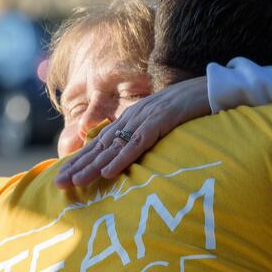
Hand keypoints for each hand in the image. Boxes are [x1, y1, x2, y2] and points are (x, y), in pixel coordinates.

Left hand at [55, 76, 208, 188]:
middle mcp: (134, 118)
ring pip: (114, 146)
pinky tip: (108, 172)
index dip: (81, 160)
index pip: (101, 142)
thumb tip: (131, 156)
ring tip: (75, 182)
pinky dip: (123, 158)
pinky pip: (139, 143)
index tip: (63, 177)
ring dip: (93, 165)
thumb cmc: (191, 108)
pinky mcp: (162, 121)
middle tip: (57, 184)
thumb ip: (146, 136)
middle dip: (78, 165)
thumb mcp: (163, 124)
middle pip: (100, 145)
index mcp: (132, 119)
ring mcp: (146, 118)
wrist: (213, 88)